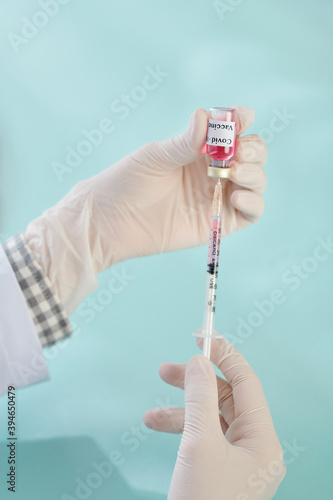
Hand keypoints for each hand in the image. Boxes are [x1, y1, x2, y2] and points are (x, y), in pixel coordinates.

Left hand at [25, 107, 266, 313]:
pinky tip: (236, 196)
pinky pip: (252, 213)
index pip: (232, 131)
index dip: (242, 120)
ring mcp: (219, 196)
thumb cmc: (128, 182)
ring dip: (255, 173)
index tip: (244, 116)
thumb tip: (205, 116)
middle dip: (253, 148)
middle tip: (238, 151)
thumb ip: (184, 143)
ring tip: (235, 173)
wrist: (112, 221)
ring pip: (256, 181)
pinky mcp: (220, 222)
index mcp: (200, 150)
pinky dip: (254, 202)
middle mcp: (214, 171)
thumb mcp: (155, 157)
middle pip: (252, 154)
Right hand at [143, 335, 284, 499]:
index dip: (224, 355)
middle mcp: (254, 448)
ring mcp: (238, 461)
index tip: (201, 335)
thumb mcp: (199, 444)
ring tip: (152, 412)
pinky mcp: (220, 471)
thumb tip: (199, 360)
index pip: (245, 382)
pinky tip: (157, 426)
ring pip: (210, 419)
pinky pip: (202, 439)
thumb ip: (199, 397)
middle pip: (225, 399)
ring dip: (181, 410)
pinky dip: (180, 429)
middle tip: (166, 369)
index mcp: (262, 440)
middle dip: (195, 384)